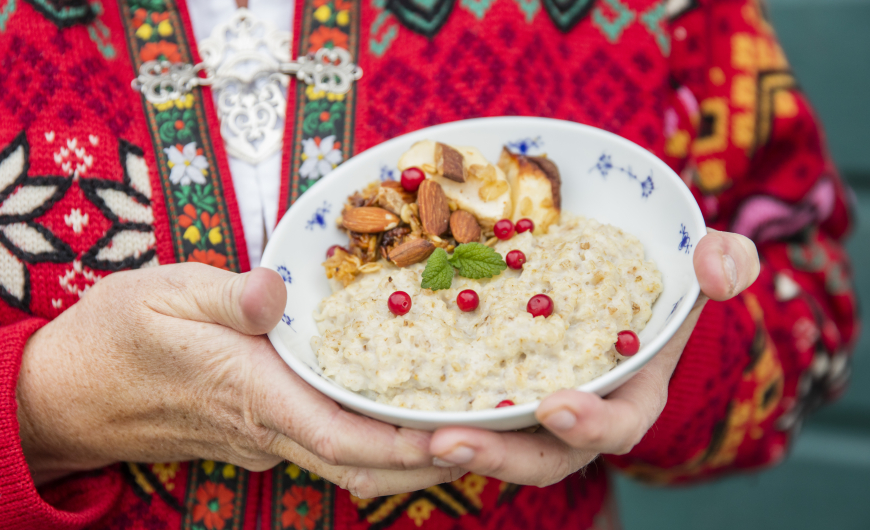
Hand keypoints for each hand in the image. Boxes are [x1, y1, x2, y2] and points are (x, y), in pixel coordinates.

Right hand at [16, 264, 462, 496]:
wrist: (64, 393)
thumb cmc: (114, 337)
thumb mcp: (166, 292)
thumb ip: (230, 295)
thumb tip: (277, 288)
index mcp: (250, 395)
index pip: (341, 437)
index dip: (403, 446)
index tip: (459, 439)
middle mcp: (265, 431)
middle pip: (358, 464)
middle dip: (424, 462)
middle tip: (486, 436)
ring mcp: (260, 440)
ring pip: (345, 460)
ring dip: (403, 454)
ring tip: (459, 422)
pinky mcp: (256, 434)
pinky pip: (323, 444)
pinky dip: (369, 437)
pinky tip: (395, 406)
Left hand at [428, 229, 759, 485]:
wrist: (607, 280)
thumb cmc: (658, 282)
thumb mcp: (700, 266)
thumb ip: (724, 263)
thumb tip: (720, 267)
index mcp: (628, 396)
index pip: (616, 426)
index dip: (590, 424)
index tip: (556, 405)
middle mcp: (575, 415)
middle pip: (538, 454)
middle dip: (499, 455)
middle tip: (449, 441)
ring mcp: (528, 407)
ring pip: (491, 442)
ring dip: (454, 445)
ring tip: (410, 436)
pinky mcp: (489, 390)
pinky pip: (460, 409)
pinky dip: (428, 413)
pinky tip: (382, 408)